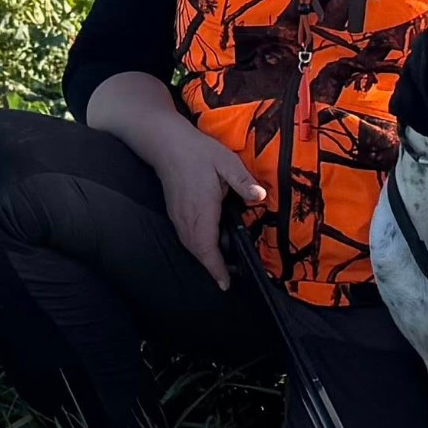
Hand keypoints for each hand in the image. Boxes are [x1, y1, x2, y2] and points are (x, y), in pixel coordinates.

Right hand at [153, 127, 265, 290]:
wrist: (166, 143)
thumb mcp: (227, 162)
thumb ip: (244, 182)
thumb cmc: (198, 152)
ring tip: (222, 265)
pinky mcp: (174, 212)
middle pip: (198, 252)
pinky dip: (198, 247)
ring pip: (191, 245)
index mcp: (202, 209)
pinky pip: (186, 237)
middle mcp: (187, 218)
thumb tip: (261, 197)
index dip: (216, 267)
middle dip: (213, 267)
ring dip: (205, 258)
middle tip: (230, 277)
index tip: (225, 283)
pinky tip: (210, 244)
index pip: (207, 246)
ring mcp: (178, 216)